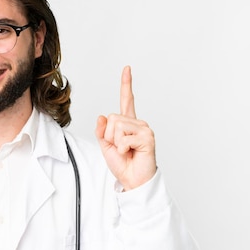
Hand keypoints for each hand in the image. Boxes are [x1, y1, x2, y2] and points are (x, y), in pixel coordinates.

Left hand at [95, 66, 156, 189]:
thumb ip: (101, 131)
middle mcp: (138, 123)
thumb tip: (102, 116)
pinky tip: (130, 153)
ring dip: (116, 143)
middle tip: (120, 148)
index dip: (126, 84)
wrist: (132, 180)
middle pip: (112, 118)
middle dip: (109, 136)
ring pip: (117, 127)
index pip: (127, 100)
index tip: (127, 69)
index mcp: (127, 123)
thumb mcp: (105, 146)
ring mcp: (144, 129)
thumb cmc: (122, 164)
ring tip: (125, 151)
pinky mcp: (147, 138)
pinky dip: (122, 148)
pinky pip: (124, 138)